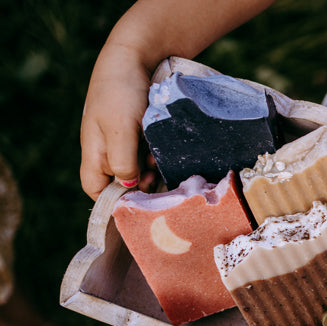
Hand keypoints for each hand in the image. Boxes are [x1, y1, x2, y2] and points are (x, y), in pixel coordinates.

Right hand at [79, 43, 151, 199]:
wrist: (135, 57)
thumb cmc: (120, 92)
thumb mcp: (120, 128)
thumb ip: (123, 160)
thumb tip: (130, 185)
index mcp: (94, 151)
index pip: (96, 189)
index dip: (113, 201)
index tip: (135, 203)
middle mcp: (108, 150)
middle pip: (122, 183)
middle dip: (140, 186)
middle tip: (157, 179)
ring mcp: (125, 141)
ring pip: (139, 170)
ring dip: (153, 171)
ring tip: (161, 162)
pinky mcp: (142, 134)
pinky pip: (150, 155)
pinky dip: (159, 157)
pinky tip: (167, 152)